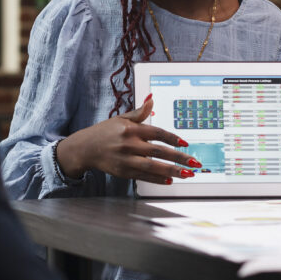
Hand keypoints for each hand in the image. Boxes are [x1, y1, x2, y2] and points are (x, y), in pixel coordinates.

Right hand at [55, 96, 197, 182]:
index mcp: (130, 129)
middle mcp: (129, 145)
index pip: (156, 133)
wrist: (85, 148)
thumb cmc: (105, 132)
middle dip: (179, 158)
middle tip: (195, 163)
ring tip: (187, 174)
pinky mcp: (123, 172)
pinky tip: (169, 180)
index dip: (172, 138)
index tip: (186, 143)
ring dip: (172, 171)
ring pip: (153, 167)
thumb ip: (139, 112)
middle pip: (158, 152)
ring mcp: (126, 160)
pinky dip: (157, 179)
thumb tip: (152, 99)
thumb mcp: (121, 119)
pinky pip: (144, 177)